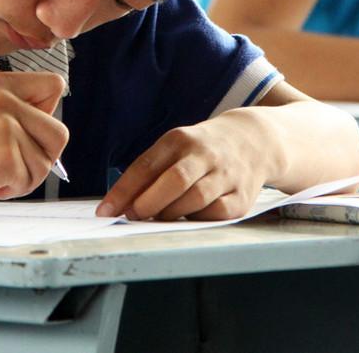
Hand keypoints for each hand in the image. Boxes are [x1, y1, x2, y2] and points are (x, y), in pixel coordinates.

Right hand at [0, 71, 67, 208]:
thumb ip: (17, 111)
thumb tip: (56, 131)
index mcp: (0, 83)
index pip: (54, 85)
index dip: (46, 113)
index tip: (23, 130)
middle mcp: (4, 99)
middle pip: (59, 132)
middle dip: (41, 155)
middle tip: (10, 161)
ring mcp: (5, 127)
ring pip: (46, 161)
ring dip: (24, 176)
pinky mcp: (4, 157)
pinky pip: (30, 180)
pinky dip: (12, 189)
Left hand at [96, 110, 276, 220]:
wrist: (253, 140)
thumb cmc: (202, 150)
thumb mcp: (175, 148)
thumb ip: (151, 172)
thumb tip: (122, 205)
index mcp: (180, 139)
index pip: (146, 165)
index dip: (124, 190)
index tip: (105, 211)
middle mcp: (205, 154)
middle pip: (174, 180)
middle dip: (149, 203)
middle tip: (133, 216)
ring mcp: (226, 175)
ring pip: (195, 199)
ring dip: (171, 213)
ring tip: (159, 217)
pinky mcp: (242, 196)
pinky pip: (216, 213)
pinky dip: (198, 219)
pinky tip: (189, 217)